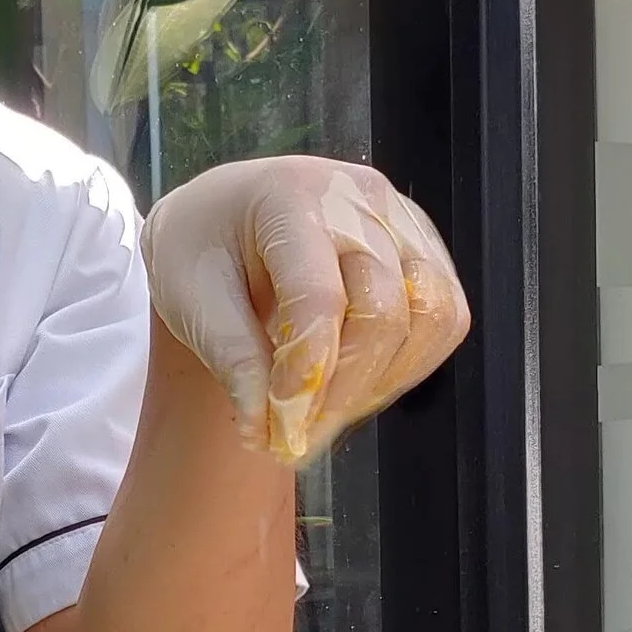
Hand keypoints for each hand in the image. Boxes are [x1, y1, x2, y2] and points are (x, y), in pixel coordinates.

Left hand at [141, 157, 468, 462]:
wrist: (222, 214)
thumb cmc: (201, 247)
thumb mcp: (188, 298)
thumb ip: (232, 359)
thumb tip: (267, 428)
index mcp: (290, 196)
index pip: (318, 296)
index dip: (307, 372)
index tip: (281, 424)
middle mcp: (357, 197)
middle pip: (383, 308)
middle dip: (345, 389)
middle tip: (302, 436)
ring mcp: (399, 217)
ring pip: (432, 314)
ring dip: (385, 381)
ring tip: (329, 413)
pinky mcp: (421, 244)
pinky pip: (444, 314)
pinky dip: (409, 364)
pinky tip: (360, 384)